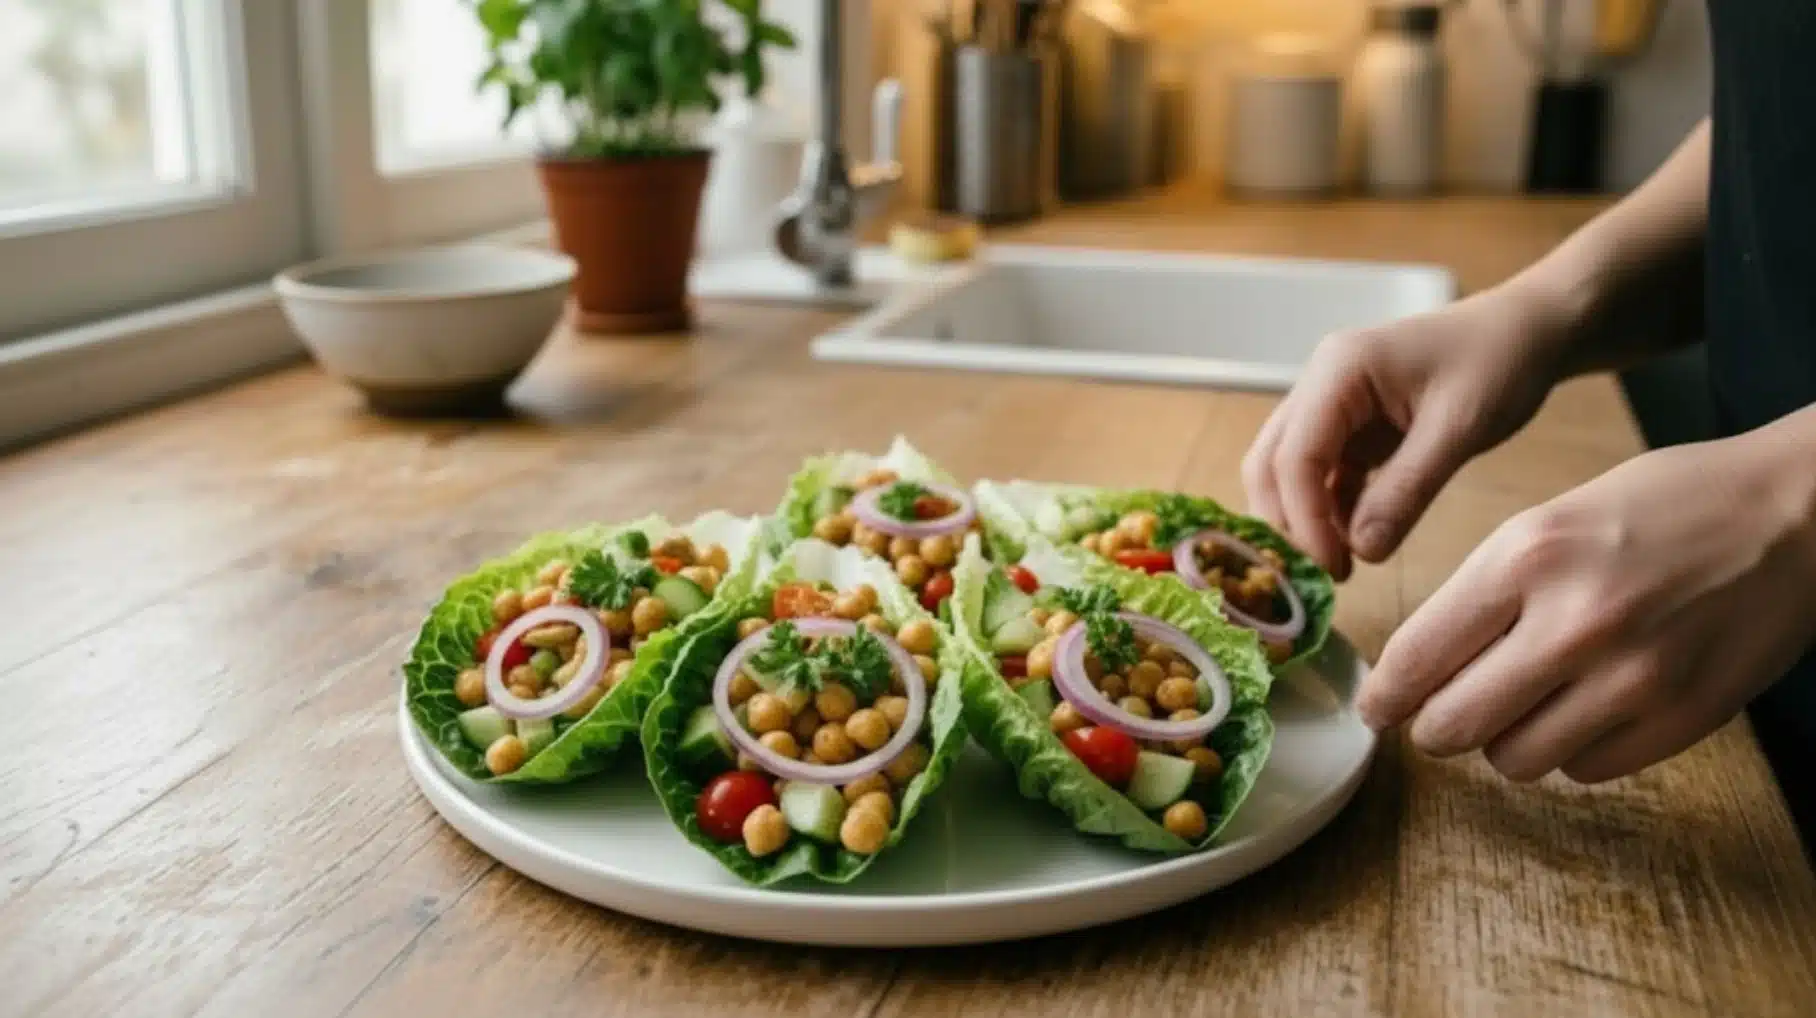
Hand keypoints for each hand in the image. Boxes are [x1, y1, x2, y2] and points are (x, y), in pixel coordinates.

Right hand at [1243, 282, 1575, 578]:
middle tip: (1321, 576)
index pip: (1294, 456)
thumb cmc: (1499, 362)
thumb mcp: (1458, 428)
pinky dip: (1329, 512)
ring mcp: (1330, 405)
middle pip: (1271, 464)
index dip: (1303, 519)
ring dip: (1304, 521)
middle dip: (1287, 524)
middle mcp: (1320, 385)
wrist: (1527, 331)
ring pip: (1288, 473)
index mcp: (1338, 370)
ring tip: (1341, 566)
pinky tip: (1356, 542)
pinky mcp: (1349, 427)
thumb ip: (1407, 489)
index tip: (1332, 568)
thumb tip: (1362, 552)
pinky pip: (1322, 476)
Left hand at [1359, 418, 1815, 782]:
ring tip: (1525, 702)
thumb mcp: (1551, 519)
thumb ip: (1483, 592)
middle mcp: (1575, 623)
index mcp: (1527, 558)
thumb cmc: (1663, 506)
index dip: (1384, 695)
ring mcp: (1633, 679)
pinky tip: (1586, 708)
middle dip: (1433, 728)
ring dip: (1505, 742)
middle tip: (1435, 720)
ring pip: (1515, 760)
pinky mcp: (1682, 720)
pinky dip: (1572, 750)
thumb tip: (1418, 668)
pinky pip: (1586, 770)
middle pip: (1454, 725)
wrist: (1795, 514)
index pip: (1418, 657)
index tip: (1375, 708)